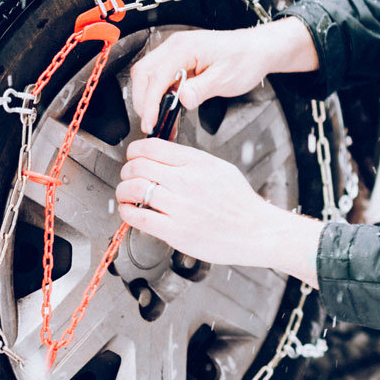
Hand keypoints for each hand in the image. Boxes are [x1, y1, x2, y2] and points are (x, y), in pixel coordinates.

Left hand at [116, 138, 321, 283]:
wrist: (257, 232)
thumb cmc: (241, 204)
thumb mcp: (220, 169)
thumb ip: (191, 160)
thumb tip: (161, 156)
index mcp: (198, 162)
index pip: (151, 147)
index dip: (134, 151)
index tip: (133, 158)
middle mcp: (187, 181)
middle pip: (137, 166)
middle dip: (126, 171)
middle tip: (128, 177)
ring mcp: (181, 207)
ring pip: (133, 189)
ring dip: (123, 191)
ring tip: (126, 195)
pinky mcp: (175, 231)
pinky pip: (138, 217)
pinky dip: (127, 212)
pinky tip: (130, 211)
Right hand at [128, 19, 318, 134]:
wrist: (257, 49)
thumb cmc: (245, 58)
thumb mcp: (225, 78)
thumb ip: (201, 89)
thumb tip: (181, 100)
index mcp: (184, 47)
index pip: (156, 76)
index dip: (149, 102)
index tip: (149, 123)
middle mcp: (175, 46)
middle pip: (143, 73)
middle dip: (143, 101)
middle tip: (151, 124)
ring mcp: (175, 52)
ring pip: (148, 76)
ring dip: (148, 99)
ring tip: (159, 121)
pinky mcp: (178, 60)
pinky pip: (161, 78)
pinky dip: (159, 95)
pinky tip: (167, 111)